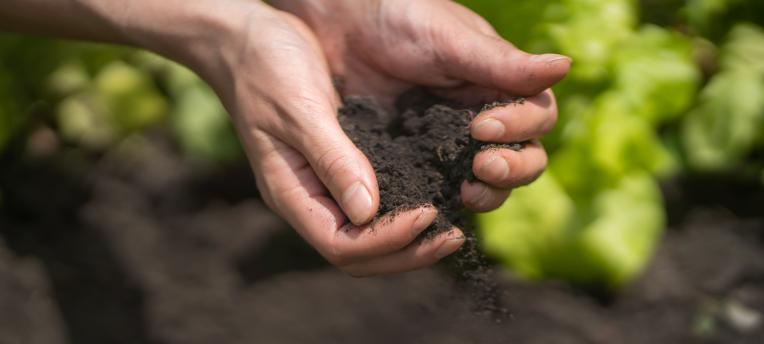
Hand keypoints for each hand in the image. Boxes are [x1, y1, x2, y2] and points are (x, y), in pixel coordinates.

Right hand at [171, 2, 464, 275]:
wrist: (249, 41)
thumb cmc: (266, 68)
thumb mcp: (300, 110)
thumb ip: (332, 159)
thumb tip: (368, 213)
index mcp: (291, 193)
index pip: (341, 244)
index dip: (387, 239)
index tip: (428, 213)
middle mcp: (309, 199)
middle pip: (359, 255)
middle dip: (407, 252)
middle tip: (455, 236)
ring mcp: (323, 187)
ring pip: (369, 238)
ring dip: (411, 241)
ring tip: (453, 228)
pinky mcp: (340, 169)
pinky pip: (374, 206)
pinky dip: (405, 213)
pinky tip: (436, 199)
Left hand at [272, 0, 570, 211]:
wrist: (342, 24)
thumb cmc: (401, 17)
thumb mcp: (450, 40)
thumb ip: (502, 63)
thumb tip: (566, 67)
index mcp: (501, 84)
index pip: (537, 117)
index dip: (521, 127)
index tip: (483, 125)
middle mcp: (486, 117)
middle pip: (525, 157)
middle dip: (512, 167)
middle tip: (482, 165)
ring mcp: (455, 143)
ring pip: (492, 181)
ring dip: (490, 191)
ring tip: (466, 190)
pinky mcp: (422, 161)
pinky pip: (446, 188)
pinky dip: (448, 200)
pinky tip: (437, 204)